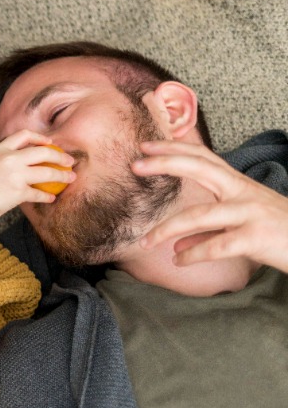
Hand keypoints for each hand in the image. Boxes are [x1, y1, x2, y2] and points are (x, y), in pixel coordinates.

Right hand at [0, 130, 75, 222]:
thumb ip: (3, 161)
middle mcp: (9, 159)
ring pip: (47, 172)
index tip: (50, 143)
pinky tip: (52, 198)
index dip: (40, 138)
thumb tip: (24, 165)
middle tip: (69, 161)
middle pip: (43, 152)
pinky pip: (39, 193)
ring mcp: (15, 175)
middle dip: (60, 156)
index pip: (23, 135)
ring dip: (62, 176)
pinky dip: (47, 196)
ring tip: (70, 179)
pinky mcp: (18, 192)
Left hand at [135, 140, 287, 271]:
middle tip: (134, 165)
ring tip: (144, 242)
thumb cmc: (280, 234)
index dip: (174, 148)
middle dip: (166, 164)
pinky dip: (193, 254)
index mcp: (239, 185)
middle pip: (200, 168)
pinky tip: (179, 261)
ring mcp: (250, 213)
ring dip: (166, 229)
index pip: (203, 157)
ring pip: (199, 215)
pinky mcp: (257, 237)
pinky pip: (216, 246)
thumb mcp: (243, 226)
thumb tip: (177, 246)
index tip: (146, 146)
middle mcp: (244, 192)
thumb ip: (209, 233)